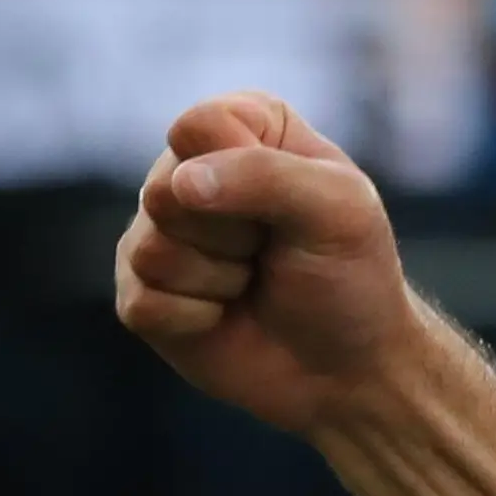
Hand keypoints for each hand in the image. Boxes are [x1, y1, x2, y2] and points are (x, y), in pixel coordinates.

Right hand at [113, 92, 421, 435]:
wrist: (350, 369)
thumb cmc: (353, 279)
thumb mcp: (341, 210)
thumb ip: (266, 175)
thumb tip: (180, 185)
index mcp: (245, 126)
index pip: (199, 126)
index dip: (244, 173)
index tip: (294, 205)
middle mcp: (190, 169)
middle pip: (165, 190)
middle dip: (234, 235)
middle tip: (274, 252)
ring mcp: (158, 231)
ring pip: (152, 250)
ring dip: (220, 280)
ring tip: (254, 282)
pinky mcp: (141, 291)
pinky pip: (144, 302)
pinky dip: (198, 319)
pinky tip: (226, 316)